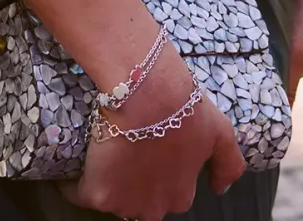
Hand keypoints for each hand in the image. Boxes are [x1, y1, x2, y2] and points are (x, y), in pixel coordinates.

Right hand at [62, 52, 241, 220]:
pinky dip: (73, 183)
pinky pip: (78, 193)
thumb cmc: (184, 108)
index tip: (150, 153)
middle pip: (139, 202)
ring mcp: (124, 204)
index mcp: (181, 196)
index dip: (158, 174)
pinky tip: (73, 166)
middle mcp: (154, 208)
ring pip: (112, 199)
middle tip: (127, 149)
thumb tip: (220, 189)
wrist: (148, 93)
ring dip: (107, 182)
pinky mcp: (96, 195)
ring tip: (103, 152)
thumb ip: (228, 164)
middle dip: (133, 183)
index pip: (168, 195)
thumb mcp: (220, 133)